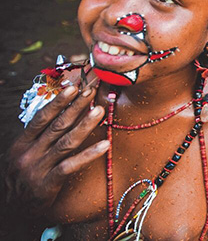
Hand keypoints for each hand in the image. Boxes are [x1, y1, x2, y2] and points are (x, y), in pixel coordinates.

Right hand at [3, 86, 107, 214]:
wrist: (11, 209)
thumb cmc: (23, 177)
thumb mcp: (24, 154)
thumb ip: (40, 136)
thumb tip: (65, 112)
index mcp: (22, 143)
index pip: (42, 118)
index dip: (58, 102)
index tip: (73, 87)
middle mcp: (30, 153)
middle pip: (56, 126)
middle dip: (75, 107)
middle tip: (91, 91)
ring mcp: (39, 168)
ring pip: (66, 143)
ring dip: (84, 125)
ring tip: (100, 110)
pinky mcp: (48, 184)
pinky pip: (71, 166)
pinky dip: (88, 154)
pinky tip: (105, 145)